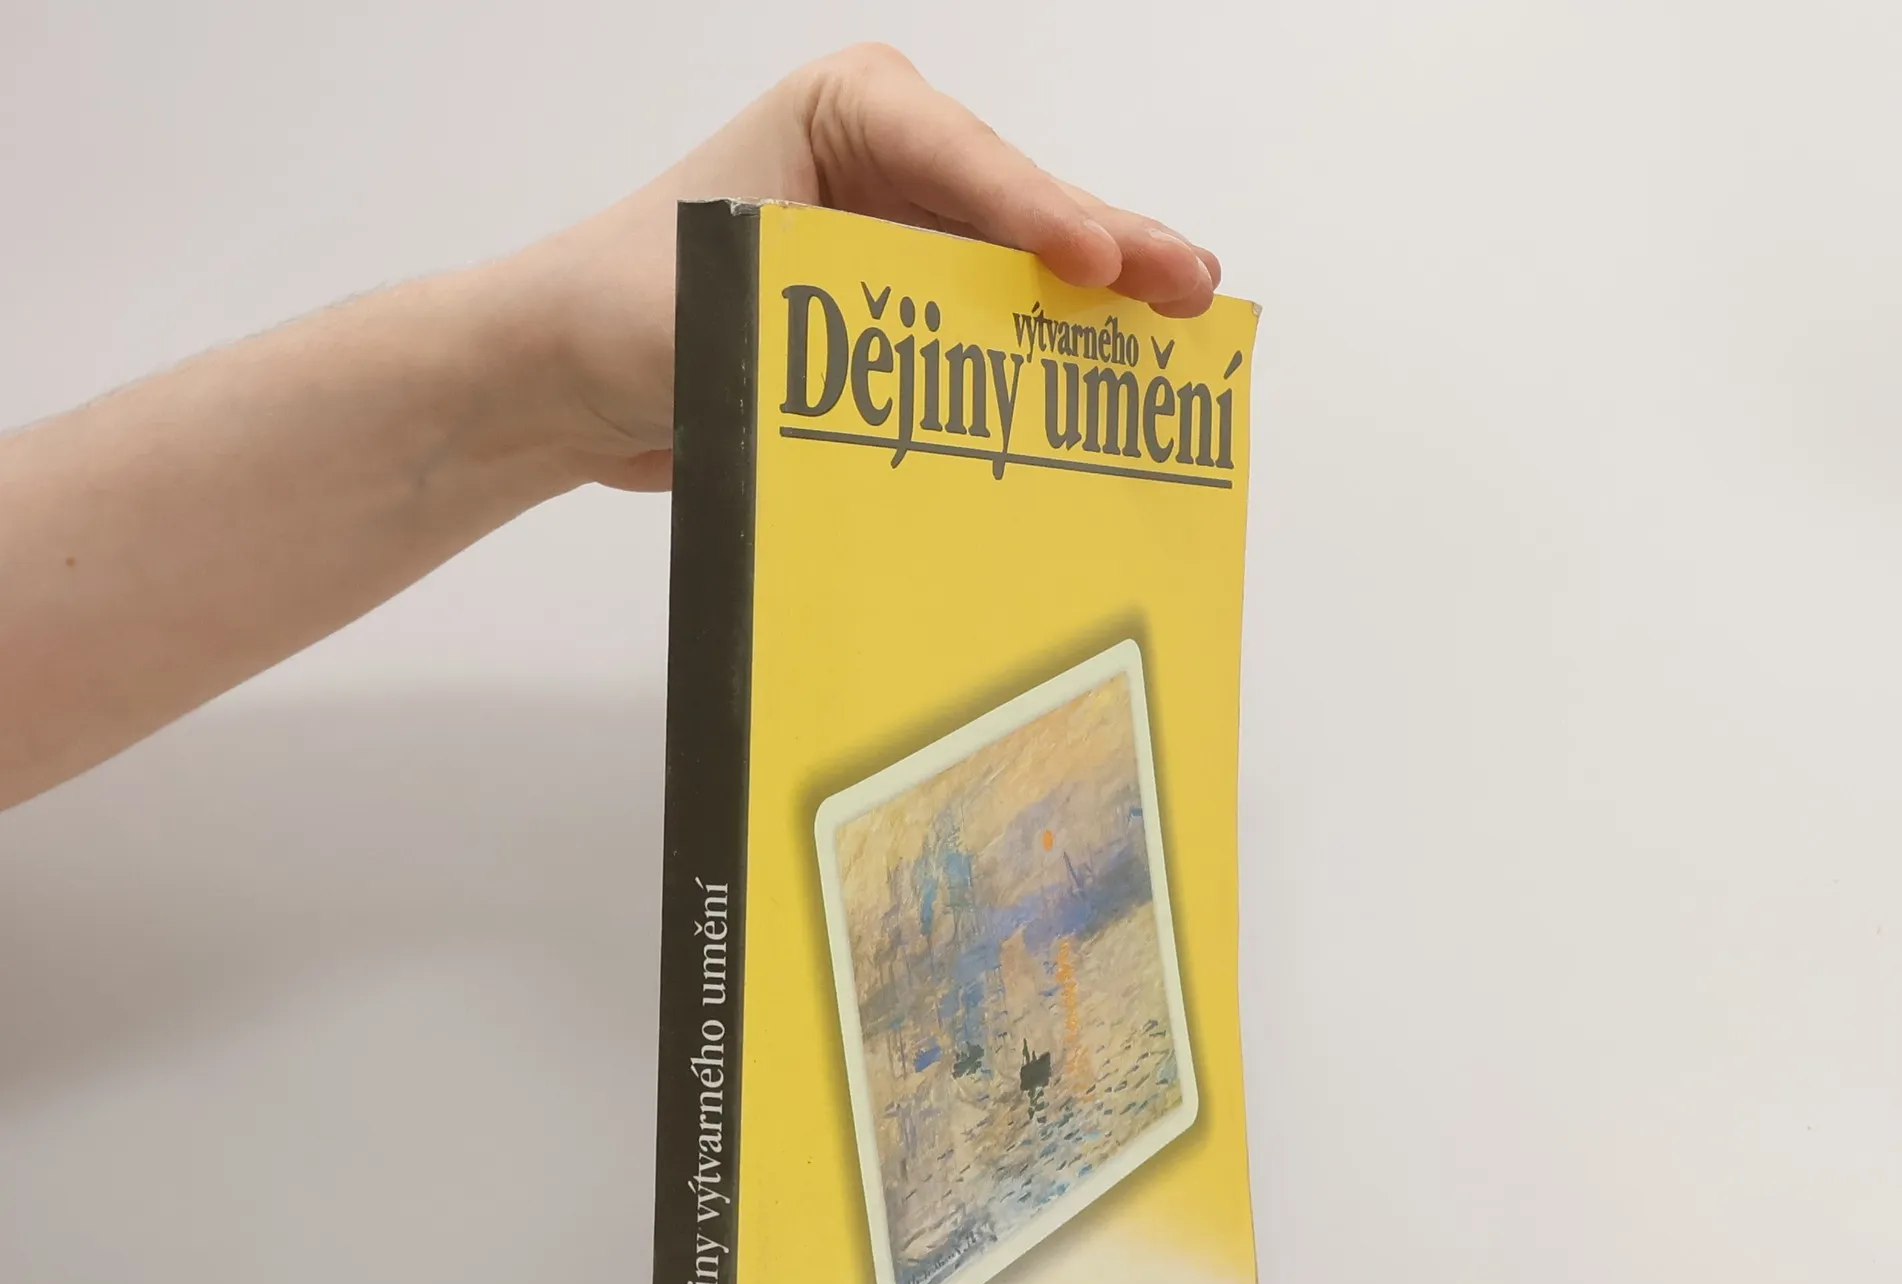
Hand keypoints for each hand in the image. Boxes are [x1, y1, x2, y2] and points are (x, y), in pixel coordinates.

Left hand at [511, 44, 1223, 490]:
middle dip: (1105, 248)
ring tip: (1181, 329)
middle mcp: (890, 164)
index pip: (961, 158)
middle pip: (1019, 207)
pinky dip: (1043, 359)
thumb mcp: (731, 301)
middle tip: (1185, 288)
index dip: (1035, 212)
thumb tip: (936, 399)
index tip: (1092, 262)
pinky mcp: (904, 312)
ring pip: (1022, 268)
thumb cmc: (621, 308)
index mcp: (849, 113)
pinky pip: (989, 328)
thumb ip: (841, 332)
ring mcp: (904, 238)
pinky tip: (1106, 387)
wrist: (563, 375)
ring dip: (1096, 307)